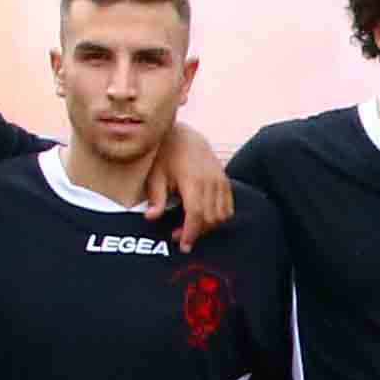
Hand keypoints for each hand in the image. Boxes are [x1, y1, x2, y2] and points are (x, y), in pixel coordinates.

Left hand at [137, 122, 233, 244]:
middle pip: (210, 218)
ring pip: (221, 215)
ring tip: (190, 226)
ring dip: (207, 226)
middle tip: (178, 235)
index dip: (190, 233)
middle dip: (196, 232)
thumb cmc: (167, 154)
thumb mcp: (156, 174)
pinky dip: (218, 216)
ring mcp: (220, 180)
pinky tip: (203, 217)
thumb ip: (157, 198)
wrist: (184, 134)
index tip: (183, 245)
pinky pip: (228, 206)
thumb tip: (151, 218)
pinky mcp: (225, 180)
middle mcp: (210, 181)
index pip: (196, 214)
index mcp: (192, 180)